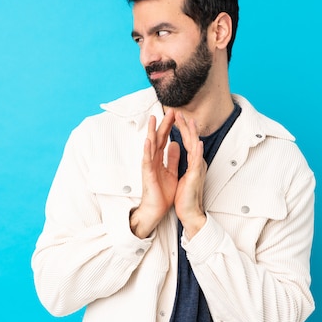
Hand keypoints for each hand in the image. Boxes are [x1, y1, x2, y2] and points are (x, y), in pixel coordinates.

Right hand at [130, 110, 179, 238]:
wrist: (156, 210)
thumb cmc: (162, 193)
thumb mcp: (171, 172)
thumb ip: (172, 158)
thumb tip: (175, 144)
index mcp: (159, 159)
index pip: (165, 139)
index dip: (170, 127)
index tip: (175, 115)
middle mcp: (152, 160)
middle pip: (158, 138)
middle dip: (164, 124)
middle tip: (169, 111)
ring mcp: (148, 166)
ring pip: (150, 146)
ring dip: (151, 132)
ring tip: (153, 119)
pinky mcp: (147, 175)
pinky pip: (147, 160)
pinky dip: (147, 150)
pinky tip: (148, 141)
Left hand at [173, 112, 206, 238]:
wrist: (190, 212)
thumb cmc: (186, 196)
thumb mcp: (182, 174)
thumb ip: (180, 160)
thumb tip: (176, 147)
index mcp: (192, 162)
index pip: (186, 142)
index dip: (182, 129)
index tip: (177, 118)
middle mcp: (196, 163)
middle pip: (191, 141)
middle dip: (185, 126)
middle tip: (180, 113)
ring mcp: (197, 169)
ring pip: (196, 148)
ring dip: (192, 134)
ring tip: (190, 122)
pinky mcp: (195, 177)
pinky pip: (197, 163)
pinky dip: (197, 152)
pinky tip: (198, 143)